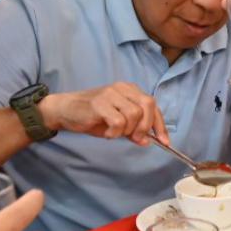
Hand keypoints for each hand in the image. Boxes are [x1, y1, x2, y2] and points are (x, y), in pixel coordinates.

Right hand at [42, 82, 166, 144]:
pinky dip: (116, 132)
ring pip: (134, 114)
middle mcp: (122, 88)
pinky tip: (108, 133)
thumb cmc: (93, 116)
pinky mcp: (100, 103)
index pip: (153, 104)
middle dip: (146, 126)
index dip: (160, 124)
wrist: (66, 110)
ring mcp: (111, 94)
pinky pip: (118, 121)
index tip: (165, 142)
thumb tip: (148, 141)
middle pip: (148, 105)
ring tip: (116, 133)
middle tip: (136, 138)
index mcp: (130, 90)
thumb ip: (133, 130)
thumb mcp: (116, 123)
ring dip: (128, 130)